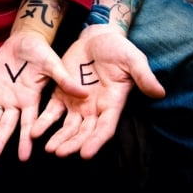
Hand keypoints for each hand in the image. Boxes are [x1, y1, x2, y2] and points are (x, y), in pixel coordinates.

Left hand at [0, 32, 87, 162]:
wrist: (23, 39)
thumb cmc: (40, 51)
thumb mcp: (53, 64)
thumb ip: (64, 80)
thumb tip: (84, 93)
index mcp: (31, 100)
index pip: (28, 125)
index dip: (25, 141)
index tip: (23, 158)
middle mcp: (16, 102)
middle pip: (6, 127)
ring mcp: (1, 96)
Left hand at [31, 24, 164, 158]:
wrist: (97, 38)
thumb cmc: (118, 49)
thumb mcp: (133, 60)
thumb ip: (143, 76)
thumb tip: (159, 92)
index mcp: (112, 104)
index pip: (105, 128)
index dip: (96, 141)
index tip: (85, 154)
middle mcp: (94, 109)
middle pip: (84, 132)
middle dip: (73, 143)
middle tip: (60, 154)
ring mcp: (76, 103)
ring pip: (67, 126)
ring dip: (58, 138)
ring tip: (49, 149)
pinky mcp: (61, 94)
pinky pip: (51, 111)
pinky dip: (44, 121)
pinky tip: (33, 131)